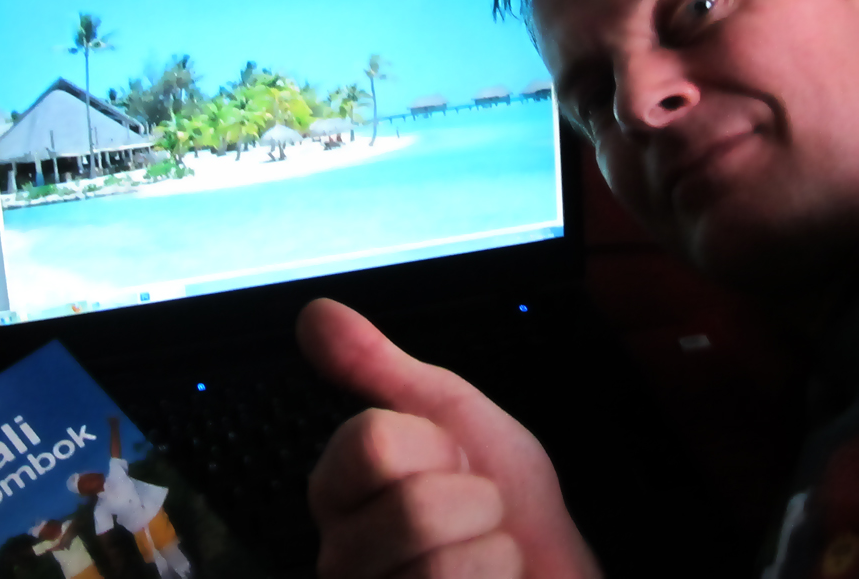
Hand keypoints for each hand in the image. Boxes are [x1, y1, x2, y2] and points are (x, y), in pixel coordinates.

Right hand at [297, 299, 601, 578]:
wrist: (551, 570)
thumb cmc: (504, 498)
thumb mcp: (447, 413)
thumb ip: (375, 365)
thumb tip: (315, 313)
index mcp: (341, 488)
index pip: (371, 442)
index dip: (435, 444)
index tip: (451, 457)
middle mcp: (341, 553)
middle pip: (411, 507)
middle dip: (472, 500)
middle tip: (472, 510)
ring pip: (436, 562)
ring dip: (490, 550)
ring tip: (481, 552)